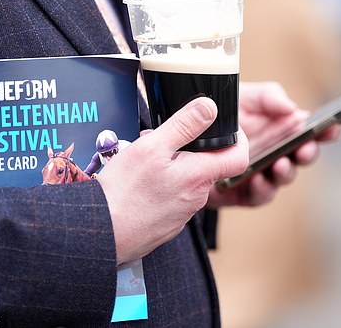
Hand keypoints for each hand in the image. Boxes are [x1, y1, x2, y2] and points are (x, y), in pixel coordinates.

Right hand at [97, 97, 248, 264]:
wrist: (101, 233)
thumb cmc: (124, 192)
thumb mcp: (152, 147)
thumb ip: (184, 125)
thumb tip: (210, 108)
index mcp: (199, 176)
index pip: (239, 156)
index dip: (237, 138)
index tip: (223, 126)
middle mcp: (196, 198)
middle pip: (208, 165)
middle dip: (190, 148)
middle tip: (163, 139)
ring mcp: (182, 213)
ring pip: (187, 180)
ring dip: (173, 166)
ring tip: (144, 161)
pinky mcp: (167, 223)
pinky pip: (173, 197)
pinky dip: (162, 185)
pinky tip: (139, 183)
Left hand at [207, 82, 340, 207]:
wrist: (185, 137)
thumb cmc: (220, 113)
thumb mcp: (242, 96)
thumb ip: (266, 96)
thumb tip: (291, 108)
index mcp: (281, 127)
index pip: (312, 130)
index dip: (327, 129)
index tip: (334, 126)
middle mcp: (275, 151)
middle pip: (302, 156)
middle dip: (308, 153)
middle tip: (304, 148)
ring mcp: (261, 172)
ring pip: (283, 177)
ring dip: (286, 172)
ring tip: (279, 163)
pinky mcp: (241, 192)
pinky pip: (258, 196)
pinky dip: (261, 189)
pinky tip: (256, 180)